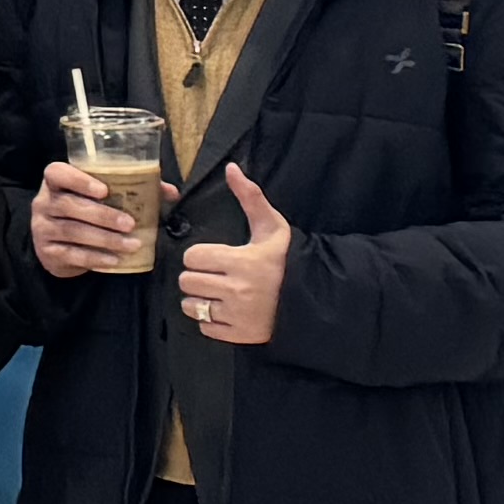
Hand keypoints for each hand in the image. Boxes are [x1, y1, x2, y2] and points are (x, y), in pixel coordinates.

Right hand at [25, 160, 145, 282]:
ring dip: (105, 239)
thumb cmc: (85, 212)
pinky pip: (72, 254)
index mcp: (55, 182)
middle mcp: (43, 202)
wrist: (58, 245)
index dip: (78, 180)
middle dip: (102, 215)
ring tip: (131, 244)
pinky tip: (115, 259)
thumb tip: (171, 192)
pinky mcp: (47, 252)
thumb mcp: (102, 197)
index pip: (56, 173)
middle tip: (130, 224)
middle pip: (69, 205)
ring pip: (73, 231)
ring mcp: (42, 228)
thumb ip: (134, 189)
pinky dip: (96, 258)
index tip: (104, 190)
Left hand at [176, 169, 293, 350]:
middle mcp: (238, 290)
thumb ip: (250, 197)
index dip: (199, 256)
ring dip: (200, 300)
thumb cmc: (287, 260)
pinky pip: (205, 328)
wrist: (315, 298)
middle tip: (215, 275)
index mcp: (243, 261)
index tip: (213, 257)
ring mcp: (239, 315)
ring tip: (218, 293)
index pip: (192, 257)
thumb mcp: (272, 227)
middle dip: (197, 277)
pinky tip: (227, 310)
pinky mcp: (240, 335)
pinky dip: (211, 321)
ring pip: (192, 307)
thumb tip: (232, 168)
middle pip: (188, 282)